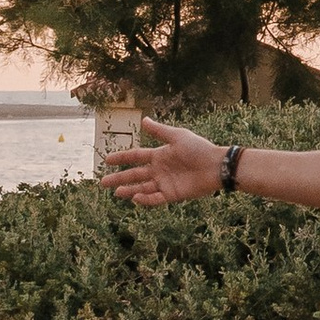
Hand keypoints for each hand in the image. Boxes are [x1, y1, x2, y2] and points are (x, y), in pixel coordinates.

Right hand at [99, 120, 224, 206]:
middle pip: (135, 174)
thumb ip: (160, 131)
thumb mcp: (178, 136)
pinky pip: (156, 198)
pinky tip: (135, 198)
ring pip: (142, 188)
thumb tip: (143, 119)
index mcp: (160, 155)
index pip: (136, 156)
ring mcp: (165, 183)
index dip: (122, 158)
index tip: (107, 159)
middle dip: (119, 178)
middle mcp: (160, 170)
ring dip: (129, 190)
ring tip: (117, 192)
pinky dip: (145, 199)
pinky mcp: (173, 194)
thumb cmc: (199, 148)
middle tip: (103, 183)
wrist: (216, 166)